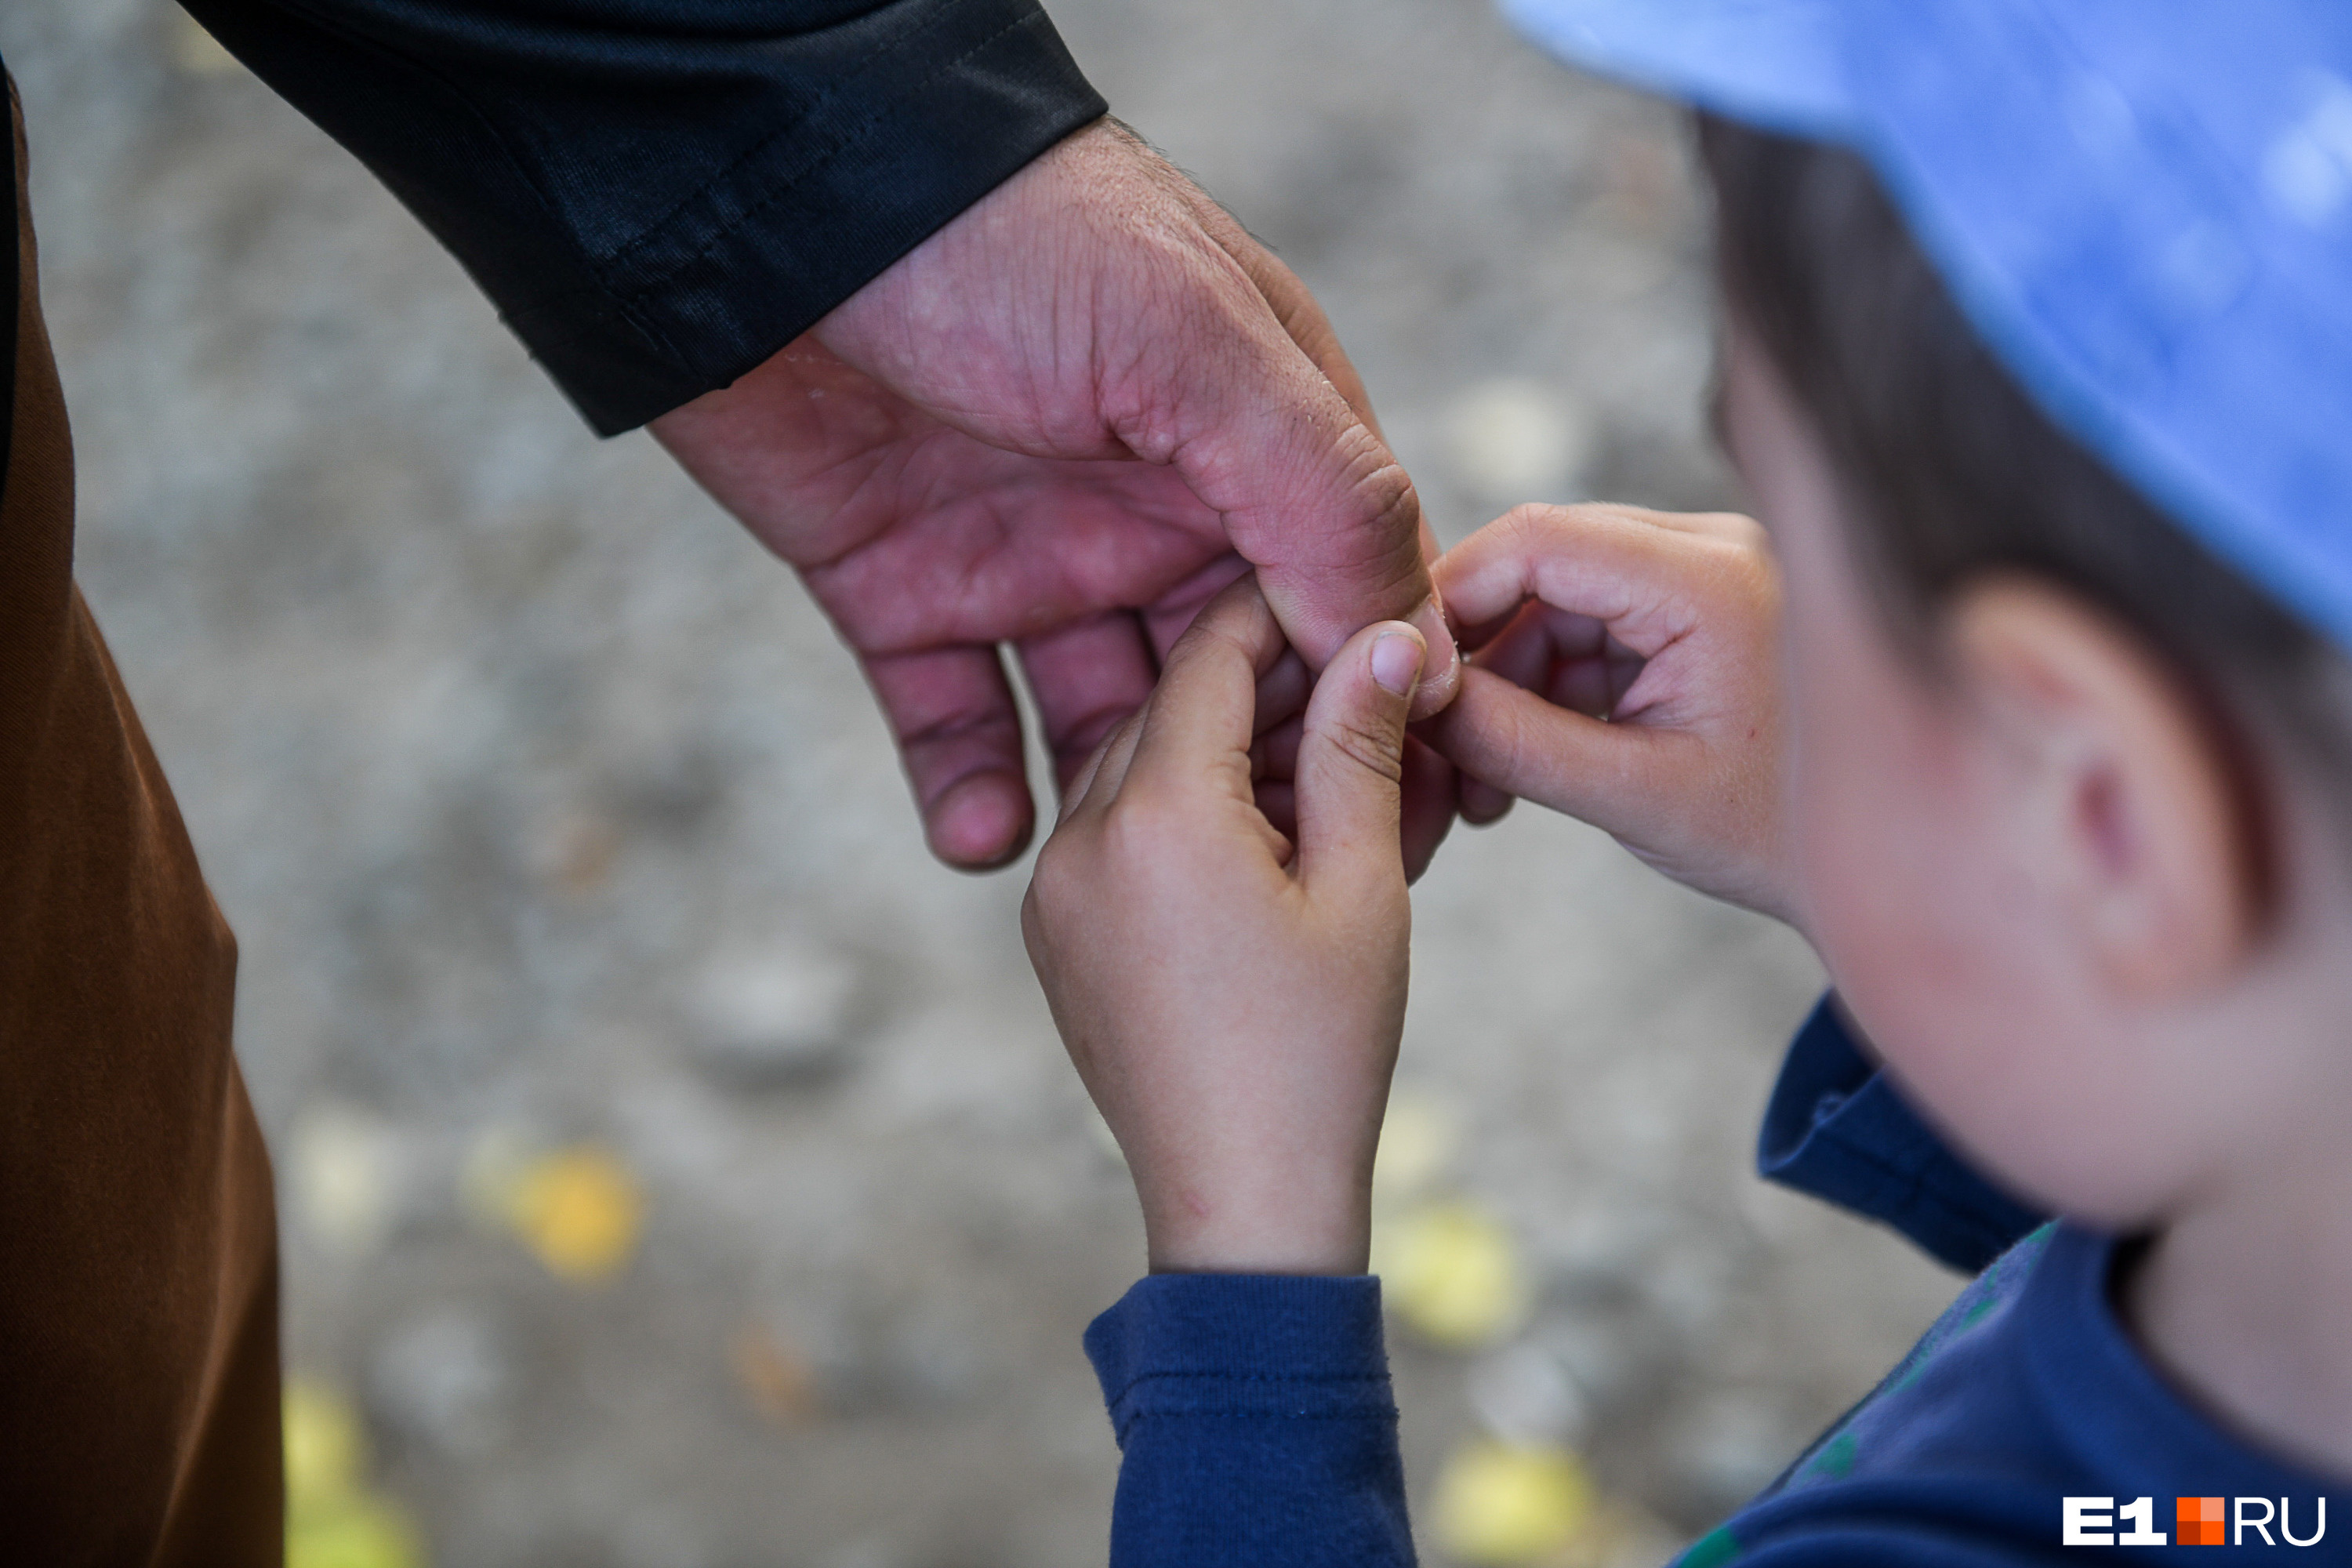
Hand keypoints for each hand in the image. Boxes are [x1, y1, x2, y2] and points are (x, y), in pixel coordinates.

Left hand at [651, 119, 1459, 870]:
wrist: (762, 208)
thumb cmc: (1000, 240)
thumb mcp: (1193, 344)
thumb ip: (1320, 489)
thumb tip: (1416, 645)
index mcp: (1243, 436)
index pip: (1338, 590)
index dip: (1366, 696)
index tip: (1396, 809)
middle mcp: (1145, 506)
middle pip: (1230, 682)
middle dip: (1247, 784)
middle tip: (1252, 885)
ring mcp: (1025, 553)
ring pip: (1098, 723)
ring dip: (1109, 805)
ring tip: (1112, 873)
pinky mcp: (905, 591)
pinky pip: (955, 724)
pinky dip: (970, 794)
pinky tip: (985, 838)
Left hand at [1022, 581, 1425, 1274]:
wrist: (1239, 1204)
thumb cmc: (1318, 1053)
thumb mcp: (1360, 885)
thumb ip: (1357, 746)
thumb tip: (1384, 635)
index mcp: (1158, 816)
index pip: (1211, 653)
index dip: (1281, 610)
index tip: (1342, 595)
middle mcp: (1082, 838)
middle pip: (1167, 702)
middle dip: (1257, 679)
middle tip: (1351, 678)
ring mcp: (1054, 890)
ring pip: (1134, 762)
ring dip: (1218, 743)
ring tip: (1317, 758)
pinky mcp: (1053, 934)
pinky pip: (1112, 830)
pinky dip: (1180, 806)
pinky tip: (1259, 828)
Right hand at [1421, 503, 1793, 920]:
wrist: (1890, 862)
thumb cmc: (1777, 837)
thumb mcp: (1632, 795)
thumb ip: (1514, 741)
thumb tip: (1414, 698)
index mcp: (1713, 581)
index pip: (1537, 539)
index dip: (1449, 596)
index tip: (1403, 673)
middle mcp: (1720, 546)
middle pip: (1544, 558)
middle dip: (1480, 646)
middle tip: (1441, 740)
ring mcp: (1718, 564)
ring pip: (1563, 588)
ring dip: (1514, 669)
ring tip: (1493, 773)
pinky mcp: (1709, 595)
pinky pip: (1600, 611)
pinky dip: (1557, 674)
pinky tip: (1541, 748)